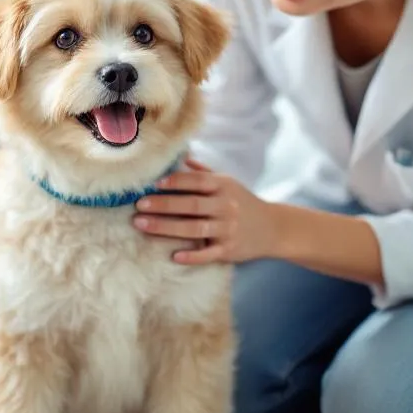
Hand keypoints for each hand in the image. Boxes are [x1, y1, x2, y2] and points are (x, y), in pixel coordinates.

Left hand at [132, 158, 276, 264]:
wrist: (273, 228)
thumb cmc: (243, 202)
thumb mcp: (228, 182)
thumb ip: (204, 172)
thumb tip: (181, 156)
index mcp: (223, 186)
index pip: (197, 181)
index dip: (175, 181)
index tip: (153, 184)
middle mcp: (226, 206)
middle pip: (191, 205)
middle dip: (163, 204)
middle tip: (138, 205)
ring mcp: (228, 229)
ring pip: (194, 229)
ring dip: (166, 227)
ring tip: (142, 224)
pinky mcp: (230, 250)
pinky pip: (208, 253)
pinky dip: (192, 256)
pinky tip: (174, 256)